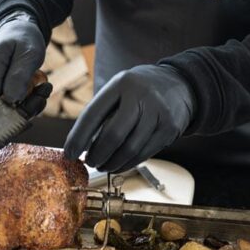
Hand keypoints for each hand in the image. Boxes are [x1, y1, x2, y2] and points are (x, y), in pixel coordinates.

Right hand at [0, 16, 44, 105]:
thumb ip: (19, 75)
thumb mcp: (29, 52)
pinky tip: (37, 89)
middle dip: (25, 105)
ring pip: (4, 107)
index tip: (35, 96)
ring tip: (44, 86)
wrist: (18, 32)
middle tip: (45, 89)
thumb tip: (11, 100)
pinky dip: (25, 100)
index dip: (10, 106)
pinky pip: (8, 103)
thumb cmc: (24, 39)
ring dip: (28, 102)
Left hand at [64, 65, 195, 172]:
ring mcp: (158, 113)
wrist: (180, 84)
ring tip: (103, 165)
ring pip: (130, 149)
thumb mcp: (119, 89)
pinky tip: (119, 164)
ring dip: (112, 163)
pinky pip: (145, 153)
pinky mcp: (170, 128)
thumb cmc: (139, 90)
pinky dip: (128, 163)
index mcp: (121, 84)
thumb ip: (102, 111)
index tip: (69, 152)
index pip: (94, 113)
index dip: (78, 137)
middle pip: (113, 135)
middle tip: (89, 161)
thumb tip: (80, 143)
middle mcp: (141, 96)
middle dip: (97, 154)